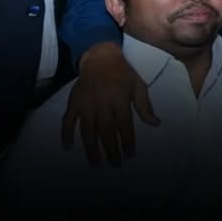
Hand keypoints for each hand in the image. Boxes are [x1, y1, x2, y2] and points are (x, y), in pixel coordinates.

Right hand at [61, 41, 158, 165]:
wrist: (99, 56)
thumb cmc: (122, 73)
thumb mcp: (138, 85)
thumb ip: (145, 106)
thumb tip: (155, 123)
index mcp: (119, 98)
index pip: (124, 124)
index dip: (127, 140)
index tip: (130, 154)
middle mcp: (101, 102)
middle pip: (106, 130)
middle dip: (111, 149)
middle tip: (115, 164)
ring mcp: (85, 103)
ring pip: (87, 129)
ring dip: (91, 147)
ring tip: (95, 162)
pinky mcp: (73, 102)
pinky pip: (67, 120)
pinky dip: (66, 134)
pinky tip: (68, 148)